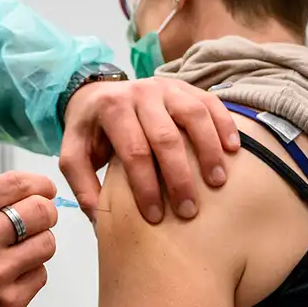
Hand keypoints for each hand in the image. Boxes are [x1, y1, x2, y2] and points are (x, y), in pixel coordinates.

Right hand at [0, 171, 57, 306]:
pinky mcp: (7, 304)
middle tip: (38, 219)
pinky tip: (9, 276)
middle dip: (44, 213)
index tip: (44, 190)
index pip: (19, 184)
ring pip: (47, 244)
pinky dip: (30, 273)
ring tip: (18, 251)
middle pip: (41, 212)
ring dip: (37, 244)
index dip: (39, 185)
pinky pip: (39, 276)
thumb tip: (24, 194)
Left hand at [59, 78, 238, 222]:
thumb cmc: (91, 131)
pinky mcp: (185, 86)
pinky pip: (210, 102)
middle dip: (179, 177)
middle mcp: (140, 93)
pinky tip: (233, 150)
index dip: (146, 186)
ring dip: (208, 150)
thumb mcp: (74, 154)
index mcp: (111, 109)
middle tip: (189, 210)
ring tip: (216, 182)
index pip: (133, 151)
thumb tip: (99, 219)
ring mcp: (165, 87)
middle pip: (165, 137)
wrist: (98, 93)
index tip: (155, 216)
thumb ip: (82, 184)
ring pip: (193, 116)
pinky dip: (224, 125)